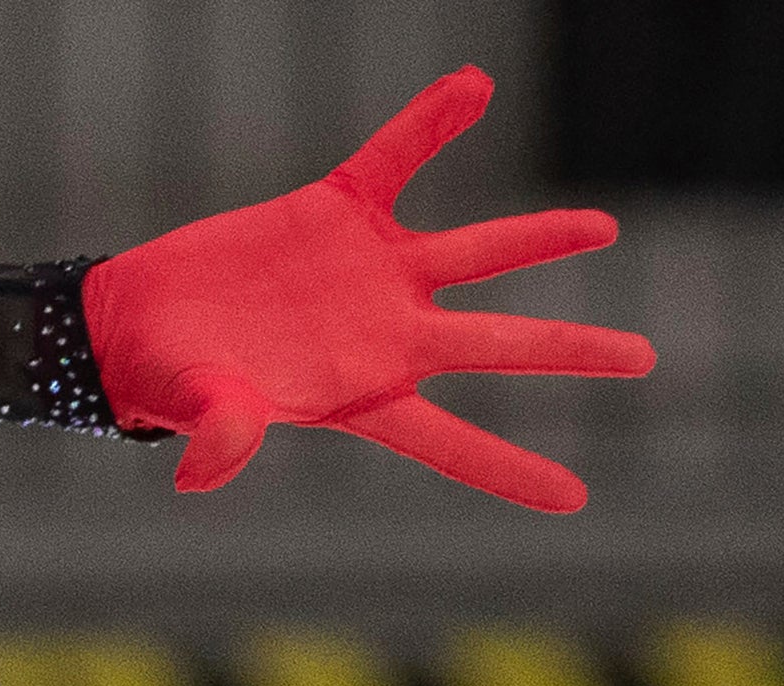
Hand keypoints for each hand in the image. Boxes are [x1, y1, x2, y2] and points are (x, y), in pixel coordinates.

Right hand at [82, 65, 653, 509]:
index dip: (510, 472)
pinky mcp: (336, 213)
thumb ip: (221, 432)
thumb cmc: (171, 380)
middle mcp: (386, 337)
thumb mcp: (196, 408)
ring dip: (539, 238)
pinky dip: (428, 123)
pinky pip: (394, 159)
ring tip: (606, 227)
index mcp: (364, 396)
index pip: (450, 443)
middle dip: (571, 351)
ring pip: (475, 254)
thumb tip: (207, 470)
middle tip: (643, 359)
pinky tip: (472, 87)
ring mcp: (370, 273)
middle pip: (497, 346)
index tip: (576, 500)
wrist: (140, 318)